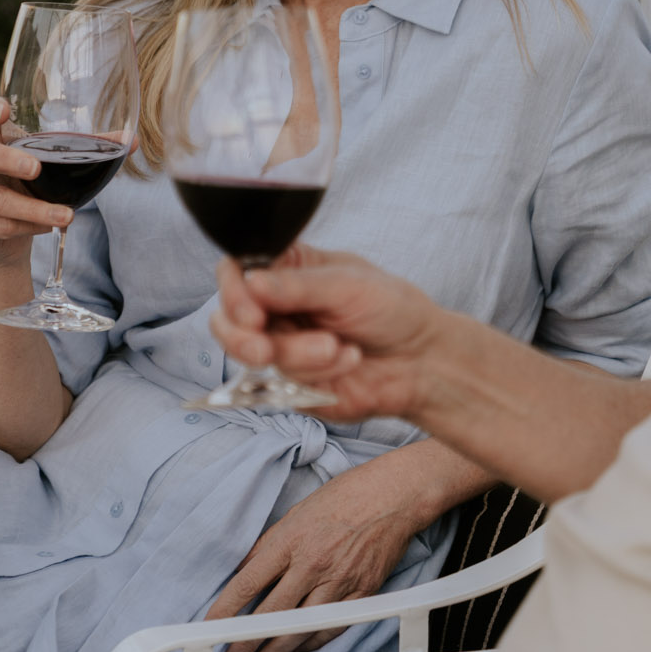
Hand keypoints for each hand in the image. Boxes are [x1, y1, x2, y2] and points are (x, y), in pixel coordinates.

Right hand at [0, 95, 72, 270]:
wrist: (6, 231)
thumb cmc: (28, 182)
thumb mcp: (51, 160)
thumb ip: (87, 147)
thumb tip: (132, 141)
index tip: (3, 109)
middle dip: (6, 160)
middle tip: (35, 169)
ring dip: (31, 208)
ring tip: (65, 215)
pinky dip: (23, 228)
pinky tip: (43, 228)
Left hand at [204, 455, 435, 651]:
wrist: (391, 495)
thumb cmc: (343, 498)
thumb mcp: (295, 514)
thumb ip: (268, 545)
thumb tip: (243, 570)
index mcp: (291, 540)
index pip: (248, 583)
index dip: (225, 610)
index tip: (211, 627)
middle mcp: (312, 563)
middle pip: (271, 614)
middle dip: (246, 642)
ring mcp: (338, 580)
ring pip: (301, 628)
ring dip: (276, 651)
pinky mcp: (361, 592)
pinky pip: (332, 627)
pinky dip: (311, 643)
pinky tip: (296, 650)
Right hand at [209, 245, 447, 422]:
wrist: (422, 360)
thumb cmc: (393, 310)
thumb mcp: (350, 285)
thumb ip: (298, 286)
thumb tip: (251, 282)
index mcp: (288, 269)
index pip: (236, 271)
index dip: (232, 291)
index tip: (251, 312)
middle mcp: (276, 306)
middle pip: (228, 320)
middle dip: (243, 338)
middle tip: (266, 349)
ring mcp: (282, 344)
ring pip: (255, 354)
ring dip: (298, 354)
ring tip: (338, 347)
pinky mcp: (291, 382)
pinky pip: (281, 383)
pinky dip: (316, 373)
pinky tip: (348, 360)